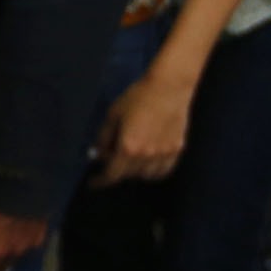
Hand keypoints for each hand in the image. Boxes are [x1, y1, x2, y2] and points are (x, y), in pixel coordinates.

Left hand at [94, 69, 192, 185]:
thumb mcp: (113, 115)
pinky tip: (148, 161)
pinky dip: (153, 171)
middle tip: (111, 157)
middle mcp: (147, 156)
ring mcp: (164, 155)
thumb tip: (97, 154)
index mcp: (128, 147)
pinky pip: (163, 171)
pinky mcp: (177, 150)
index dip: (100, 181)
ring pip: (146, 176)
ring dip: (134, 172)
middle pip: (128, 175)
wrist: (168, 87)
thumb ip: (103, 138)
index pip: (112, 175)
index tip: (93, 183)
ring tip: (130, 158)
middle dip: (116, 170)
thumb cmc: (137, 97)